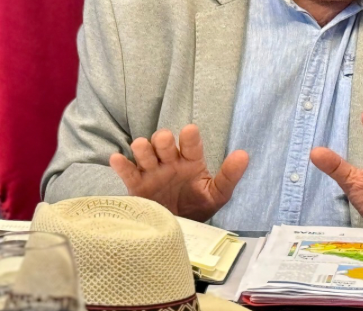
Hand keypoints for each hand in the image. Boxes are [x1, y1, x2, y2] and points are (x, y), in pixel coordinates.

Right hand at [109, 124, 248, 221]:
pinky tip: (118, 160)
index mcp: (190, 160)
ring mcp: (151, 171)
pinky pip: (126, 171)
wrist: (178, 230)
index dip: (189, 137)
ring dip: (143, 149)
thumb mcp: (217, 194)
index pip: (190, 143)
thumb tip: (244, 155)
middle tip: (166, 146)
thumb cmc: (198, 206)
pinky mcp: (136, 186)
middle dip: (163, 140)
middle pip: (162, 140)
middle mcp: (169, 161)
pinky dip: (121, 164)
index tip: (189, 132)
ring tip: (146, 155)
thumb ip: (229, 176)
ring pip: (143, 150)